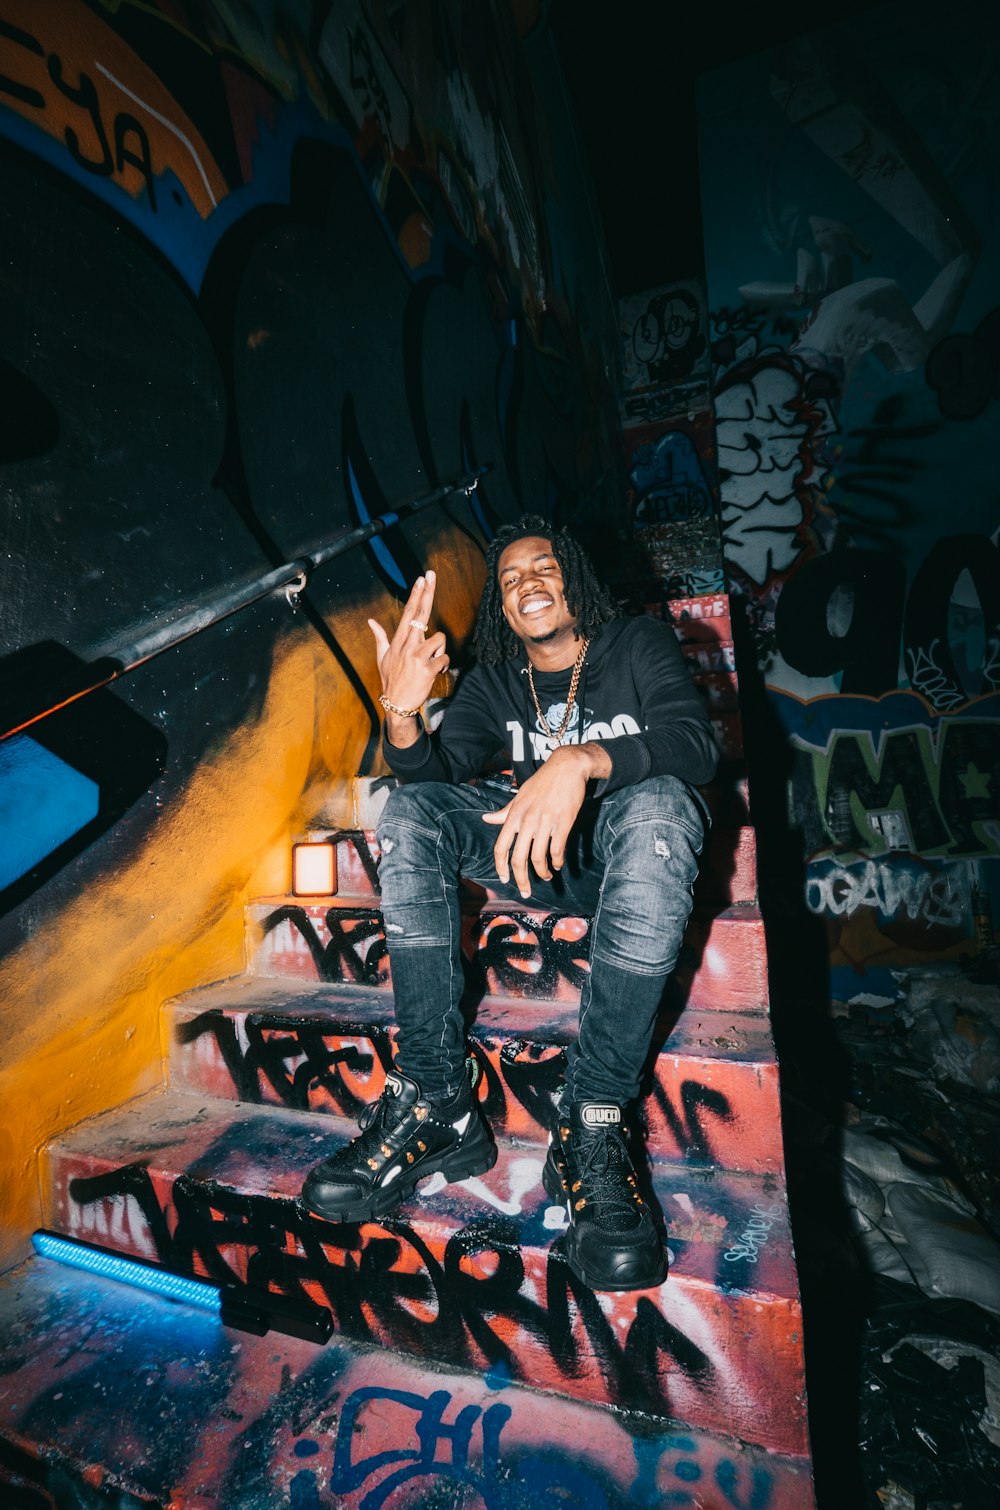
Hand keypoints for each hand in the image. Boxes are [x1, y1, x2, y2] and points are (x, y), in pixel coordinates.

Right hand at [368, 571, 448, 729]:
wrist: (397, 704)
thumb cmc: (391, 679)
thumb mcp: (383, 657)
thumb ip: (380, 637)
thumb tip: (371, 621)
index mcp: (398, 641)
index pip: (409, 613)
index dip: (416, 595)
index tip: (420, 579)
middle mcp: (407, 646)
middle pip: (421, 614)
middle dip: (427, 593)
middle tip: (431, 574)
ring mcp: (417, 657)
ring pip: (440, 639)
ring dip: (440, 650)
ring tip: (430, 662)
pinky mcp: (428, 669)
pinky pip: (445, 659)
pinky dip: (443, 666)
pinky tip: (434, 673)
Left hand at [482, 744, 608, 897]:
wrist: (567, 767)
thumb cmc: (543, 781)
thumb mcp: (519, 796)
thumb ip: (504, 812)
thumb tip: (486, 819)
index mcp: (514, 815)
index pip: (501, 847)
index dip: (501, 867)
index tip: (505, 880)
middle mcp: (527, 820)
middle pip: (519, 858)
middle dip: (521, 879)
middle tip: (526, 891)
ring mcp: (545, 822)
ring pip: (538, 857)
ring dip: (542, 872)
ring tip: (546, 876)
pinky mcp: (563, 823)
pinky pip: (557, 850)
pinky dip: (557, 862)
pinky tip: (558, 864)